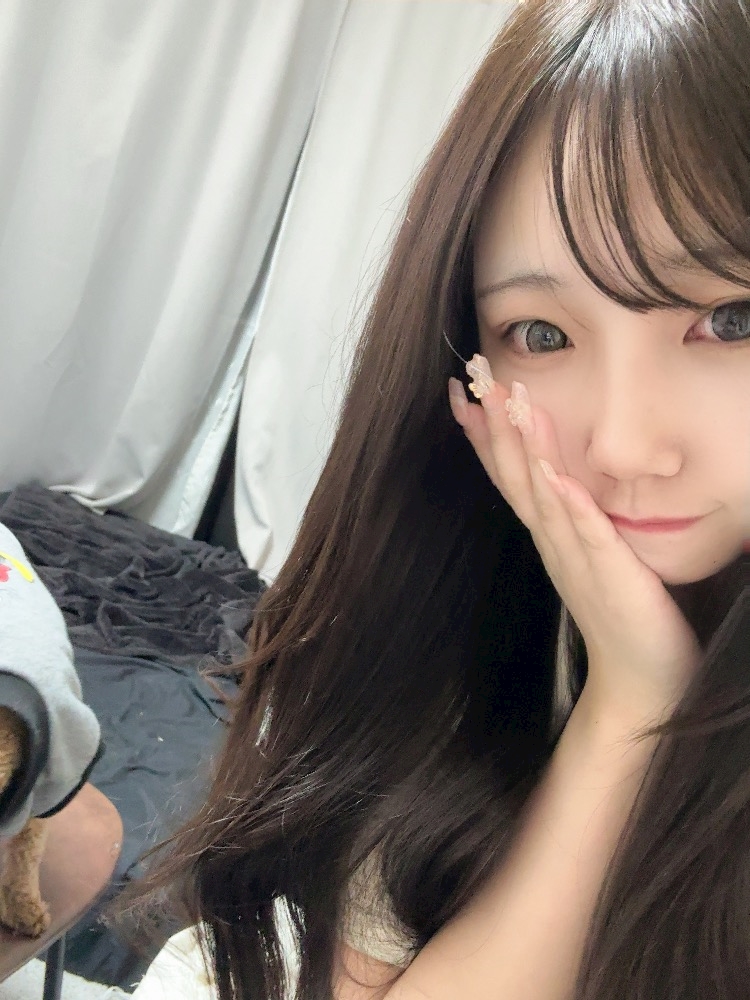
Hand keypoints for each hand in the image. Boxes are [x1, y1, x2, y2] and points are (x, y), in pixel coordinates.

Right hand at [448, 366, 700, 725]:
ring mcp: (576, 558)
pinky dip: (567, 505)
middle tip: (474, 377)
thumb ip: (574, 518)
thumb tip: (562, 481)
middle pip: (514, 475)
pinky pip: (585, 533)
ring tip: (511, 403)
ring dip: (524, 449)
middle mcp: (552, 541)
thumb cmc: (620, 612)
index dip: (484, 434)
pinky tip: (554, 477)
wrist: (637, 680)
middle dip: (494, 425)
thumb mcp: (589, 553)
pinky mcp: (608, 574)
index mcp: (549, 533)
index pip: (508, 474)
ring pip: (542, 495)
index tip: (462, 393)